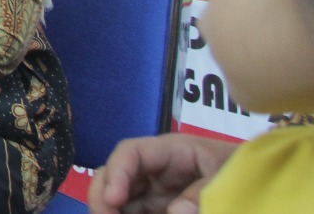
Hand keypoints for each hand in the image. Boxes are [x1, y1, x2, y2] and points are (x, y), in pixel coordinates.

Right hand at [88, 134, 236, 213]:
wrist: (257, 183)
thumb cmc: (242, 170)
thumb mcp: (226, 177)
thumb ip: (202, 194)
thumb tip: (176, 213)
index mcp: (169, 152)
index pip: (130, 152)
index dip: (116, 173)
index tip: (114, 199)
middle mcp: (153, 171)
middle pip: (113, 175)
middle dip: (103, 196)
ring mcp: (153, 193)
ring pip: (118, 199)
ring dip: (111, 211)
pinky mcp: (157, 210)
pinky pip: (134, 212)